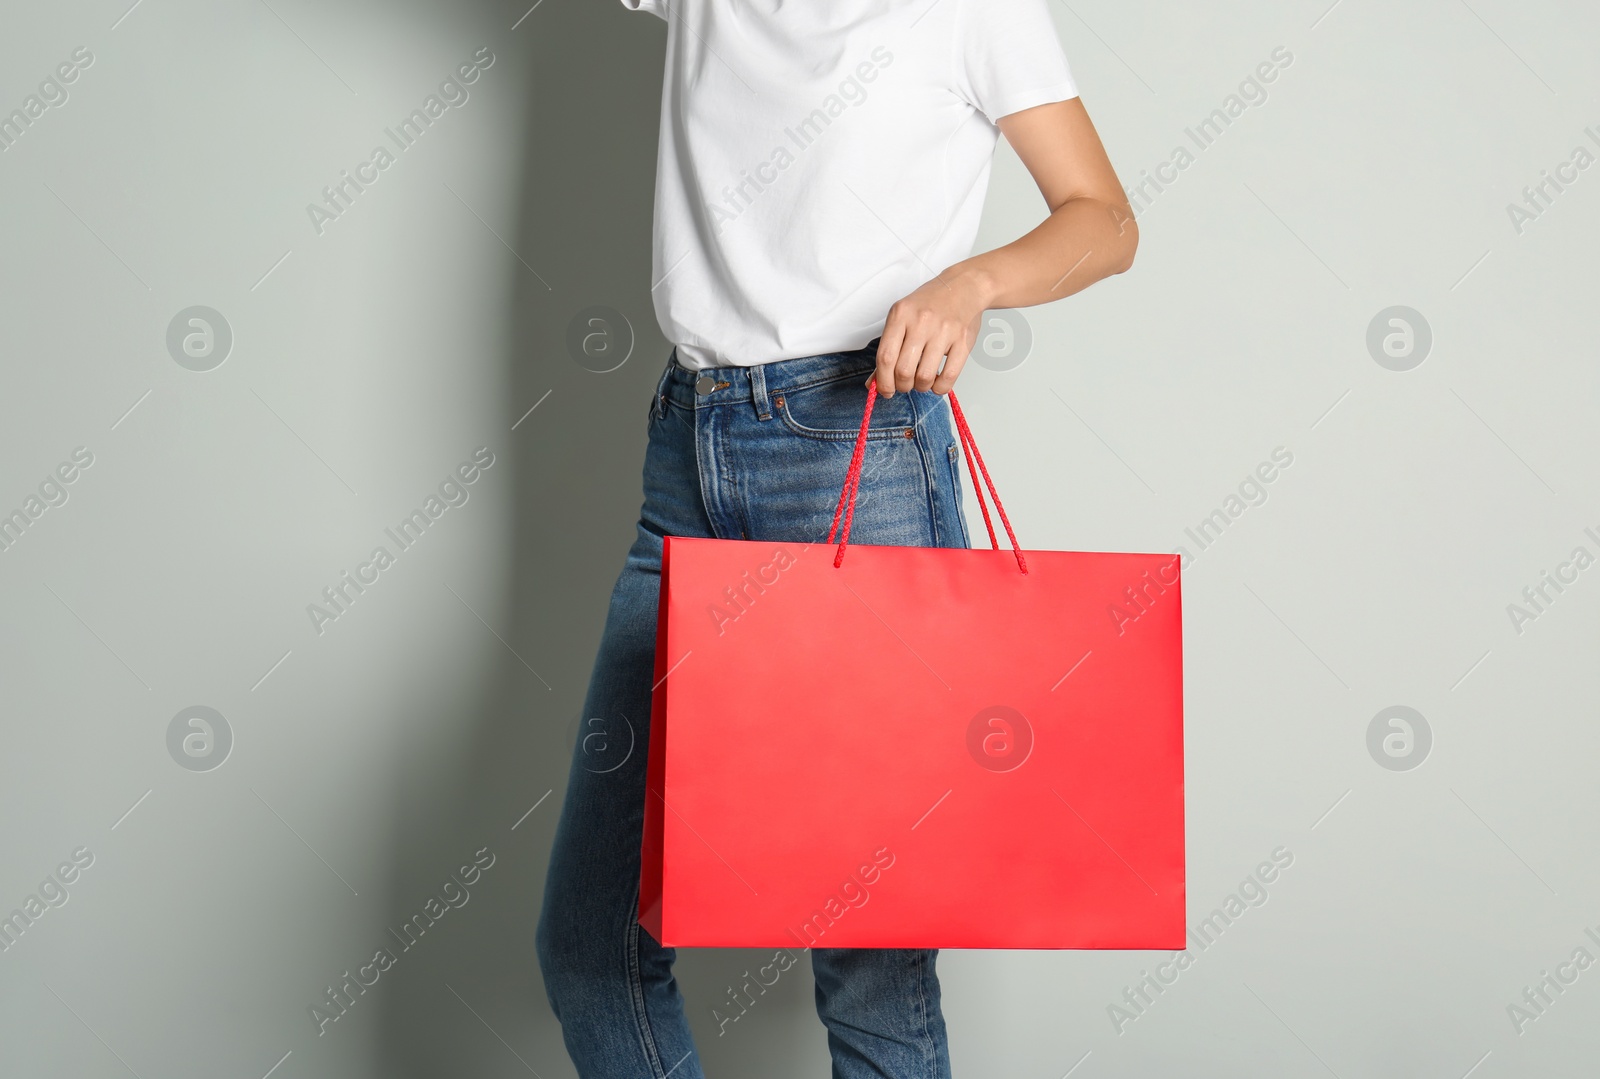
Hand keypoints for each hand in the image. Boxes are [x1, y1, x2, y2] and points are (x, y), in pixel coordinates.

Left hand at [866, 268, 988, 397]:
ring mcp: (943, 331)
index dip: (883, 381)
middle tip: (905, 385)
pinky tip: (937, 382)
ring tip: (922, 381)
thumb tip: (874, 383)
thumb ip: (889, 349)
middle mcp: (921, 322)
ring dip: (921, 387)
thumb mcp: (903, 318)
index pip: (885, 357)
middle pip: (903, 370)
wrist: (964, 286)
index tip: (885, 391)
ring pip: (924, 376)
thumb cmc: (931, 303)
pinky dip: (940, 387)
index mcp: (901, 314)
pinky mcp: (963, 341)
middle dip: (902, 386)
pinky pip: (949, 376)